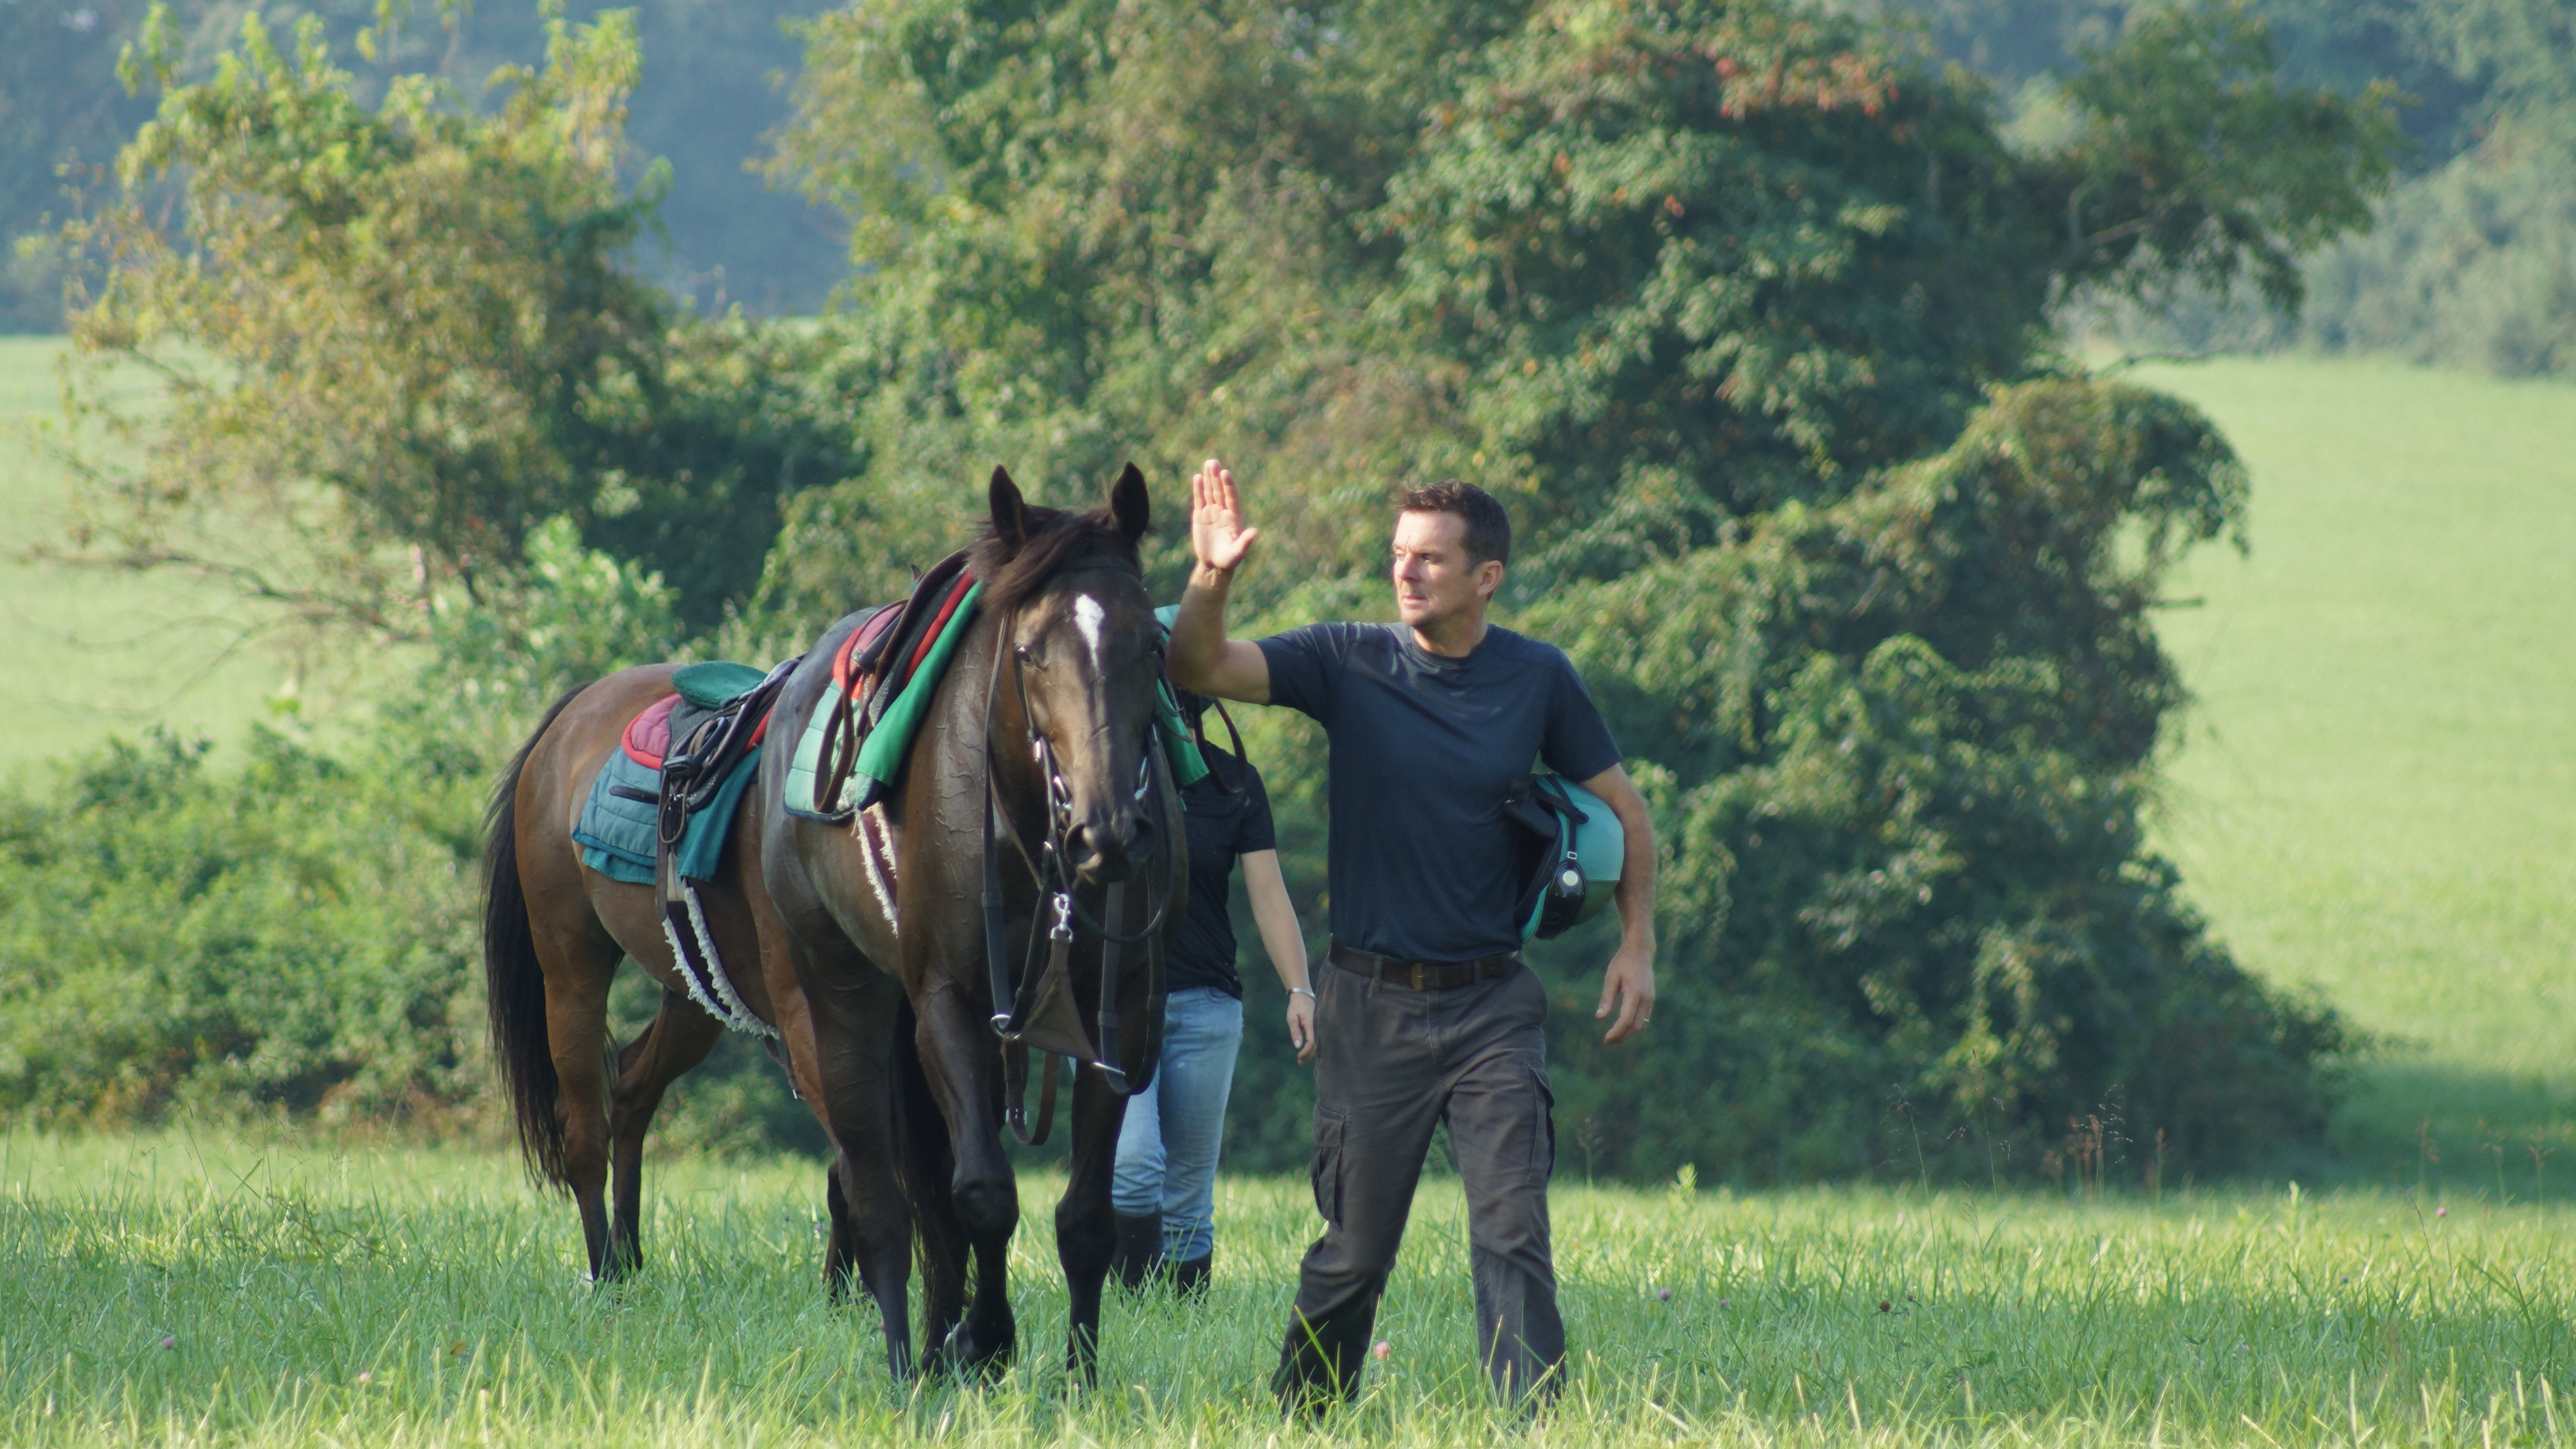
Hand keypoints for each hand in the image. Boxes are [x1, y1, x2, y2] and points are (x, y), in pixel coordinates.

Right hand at [1191, 458, 1259, 575]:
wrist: (1214, 564)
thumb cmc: (1229, 559)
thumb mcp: (1238, 552)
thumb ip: (1245, 542)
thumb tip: (1255, 531)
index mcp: (1234, 517)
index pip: (1231, 497)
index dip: (1228, 485)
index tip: (1225, 473)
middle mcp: (1223, 511)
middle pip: (1220, 491)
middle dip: (1216, 477)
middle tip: (1213, 462)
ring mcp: (1211, 512)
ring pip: (1210, 492)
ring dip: (1209, 478)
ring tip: (1208, 464)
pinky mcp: (1200, 516)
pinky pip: (1199, 500)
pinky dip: (1198, 489)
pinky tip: (1198, 478)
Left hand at [1285, 990, 1316, 1063]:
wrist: (1303, 995)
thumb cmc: (1296, 1007)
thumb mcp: (1292, 1018)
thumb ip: (1295, 1032)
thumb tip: (1298, 1046)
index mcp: (1311, 1024)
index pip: (1312, 1042)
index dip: (1306, 1051)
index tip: (1298, 1056)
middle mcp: (1318, 1026)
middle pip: (1317, 1045)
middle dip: (1308, 1055)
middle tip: (1299, 1061)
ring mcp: (1320, 1027)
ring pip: (1319, 1044)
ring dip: (1311, 1053)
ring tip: (1301, 1060)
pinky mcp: (1319, 1027)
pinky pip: (1318, 1039)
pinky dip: (1312, 1047)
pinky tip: (1306, 1052)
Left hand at [1595, 941, 1655, 1044]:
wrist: (1641, 951)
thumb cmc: (1623, 962)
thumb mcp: (1611, 978)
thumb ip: (1606, 999)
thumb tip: (1599, 1018)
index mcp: (1635, 993)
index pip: (1626, 1019)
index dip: (1616, 1032)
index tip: (1606, 1039)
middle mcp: (1646, 998)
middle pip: (1636, 1026)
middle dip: (1622, 1036)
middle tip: (1608, 1040)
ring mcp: (1651, 999)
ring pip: (1643, 1024)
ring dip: (1629, 1033)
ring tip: (1615, 1036)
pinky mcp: (1651, 999)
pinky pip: (1645, 1018)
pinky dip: (1634, 1025)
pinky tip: (1624, 1026)